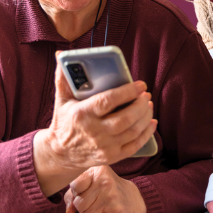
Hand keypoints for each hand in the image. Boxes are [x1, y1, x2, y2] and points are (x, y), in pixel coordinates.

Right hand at [41, 56, 157, 169]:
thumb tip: (60, 55)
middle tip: (146, 94)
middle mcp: (94, 132)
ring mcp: (105, 147)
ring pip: (133, 131)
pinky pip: (135, 145)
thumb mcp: (61, 100)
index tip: (140, 84)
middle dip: (140, 104)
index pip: (108, 101)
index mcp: (82, 114)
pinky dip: (147, 133)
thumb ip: (63, 78)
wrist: (60, 154)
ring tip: (148, 104)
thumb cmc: (64, 122)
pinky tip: (151, 122)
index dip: (127, 92)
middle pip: (125, 118)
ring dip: (145, 116)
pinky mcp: (112, 157)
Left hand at [64, 165, 147, 212]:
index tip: (88, 191)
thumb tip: (68, 211)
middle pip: (79, 204)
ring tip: (103, 208)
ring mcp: (111, 198)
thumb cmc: (109, 191)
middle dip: (84, 207)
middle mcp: (105, 182)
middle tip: (96, 202)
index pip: (74, 186)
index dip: (77, 193)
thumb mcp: (93, 184)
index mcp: (99, 170)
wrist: (136, 201)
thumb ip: (74, 194)